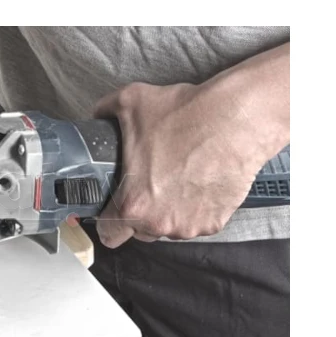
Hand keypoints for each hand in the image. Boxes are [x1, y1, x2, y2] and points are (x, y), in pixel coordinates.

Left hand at [94, 50, 288, 246]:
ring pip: (168, 228)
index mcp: (133, 204)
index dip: (107, 222)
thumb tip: (98, 113)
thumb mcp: (130, 102)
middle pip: (138, 231)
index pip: (108, 234)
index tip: (112, 210)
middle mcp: (159, 223)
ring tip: (176, 179)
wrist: (236, 118)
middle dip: (139, 213)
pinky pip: (196, 221)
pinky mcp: (214, 222)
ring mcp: (189, 226)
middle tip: (147, 185)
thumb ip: (105, 111)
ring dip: (167, 211)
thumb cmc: (184, 114)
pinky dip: (195, 208)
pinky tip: (198, 182)